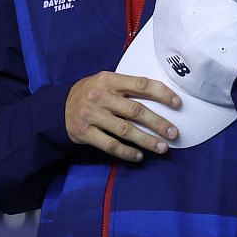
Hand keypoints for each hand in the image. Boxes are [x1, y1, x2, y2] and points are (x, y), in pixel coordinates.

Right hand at [64, 71, 180, 161]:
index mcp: (109, 80)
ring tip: (162, 147)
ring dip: (146, 140)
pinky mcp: (85, 133)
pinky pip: (110, 145)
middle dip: (158, 123)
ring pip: (125, 130)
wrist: (59, 108)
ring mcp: (91, 115)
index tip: (177, 104)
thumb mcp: (106, 82)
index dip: (161, 93)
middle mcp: (100, 96)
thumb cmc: (91, 94)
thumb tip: (162, 96)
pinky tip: (139, 156)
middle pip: (135, 110)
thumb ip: (127, 86)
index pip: (140, 84)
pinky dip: (126, 152)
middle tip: (174, 133)